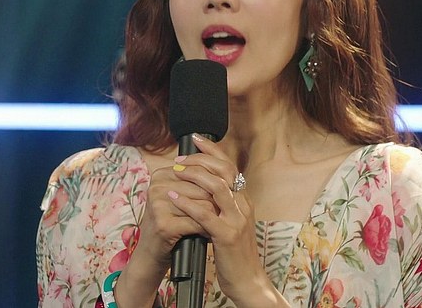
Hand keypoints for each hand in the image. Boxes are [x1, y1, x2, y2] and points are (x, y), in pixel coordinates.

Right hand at [113, 145, 217, 307]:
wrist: (152, 253)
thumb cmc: (171, 223)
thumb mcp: (180, 198)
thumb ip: (196, 182)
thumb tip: (229, 171)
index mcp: (162, 174)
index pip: (200, 170)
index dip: (217, 184)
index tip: (222, 197)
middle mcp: (157, 186)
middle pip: (204, 187)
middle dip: (217, 202)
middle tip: (223, 213)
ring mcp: (159, 205)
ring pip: (204, 204)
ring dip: (215, 217)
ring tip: (217, 224)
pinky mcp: (164, 224)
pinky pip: (198, 222)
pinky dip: (208, 230)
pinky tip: (209, 235)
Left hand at [169, 134, 277, 305]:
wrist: (248, 281)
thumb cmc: (235, 254)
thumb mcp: (231, 224)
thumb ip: (221, 206)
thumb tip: (202, 188)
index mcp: (243, 200)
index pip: (229, 166)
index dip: (213, 150)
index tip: (195, 139)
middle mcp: (242, 205)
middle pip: (224, 170)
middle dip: (199, 160)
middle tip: (179, 159)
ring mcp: (236, 220)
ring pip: (217, 187)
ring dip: (193, 175)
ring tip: (175, 172)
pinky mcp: (226, 236)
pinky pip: (205, 214)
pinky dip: (187, 202)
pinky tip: (173, 197)